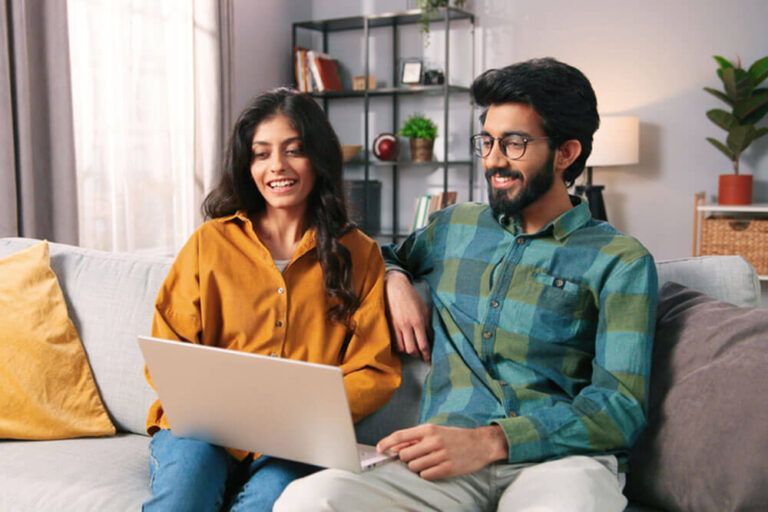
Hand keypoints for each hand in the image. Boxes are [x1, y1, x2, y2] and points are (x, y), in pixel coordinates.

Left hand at [376, 424, 507, 479]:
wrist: (480, 444)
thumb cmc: (455, 437)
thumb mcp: (435, 431)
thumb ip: (415, 438)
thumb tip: (395, 447)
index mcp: (428, 429)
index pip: (401, 436)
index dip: (387, 443)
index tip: (379, 449)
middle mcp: (433, 441)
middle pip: (405, 455)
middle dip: (406, 458)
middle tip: (416, 456)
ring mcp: (440, 455)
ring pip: (414, 467)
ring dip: (417, 467)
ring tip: (428, 462)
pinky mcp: (447, 468)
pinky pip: (425, 475)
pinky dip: (426, 474)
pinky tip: (434, 468)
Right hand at [384, 271, 431, 361]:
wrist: (395, 287)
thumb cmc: (411, 296)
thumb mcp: (424, 309)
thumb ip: (428, 324)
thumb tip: (431, 338)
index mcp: (418, 321)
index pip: (423, 344)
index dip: (427, 354)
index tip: (429, 359)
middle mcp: (407, 325)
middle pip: (412, 349)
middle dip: (418, 355)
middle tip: (421, 357)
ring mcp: (397, 326)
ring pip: (402, 347)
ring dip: (408, 351)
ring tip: (412, 350)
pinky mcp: (389, 325)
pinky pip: (394, 342)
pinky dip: (399, 347)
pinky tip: (403, 345)